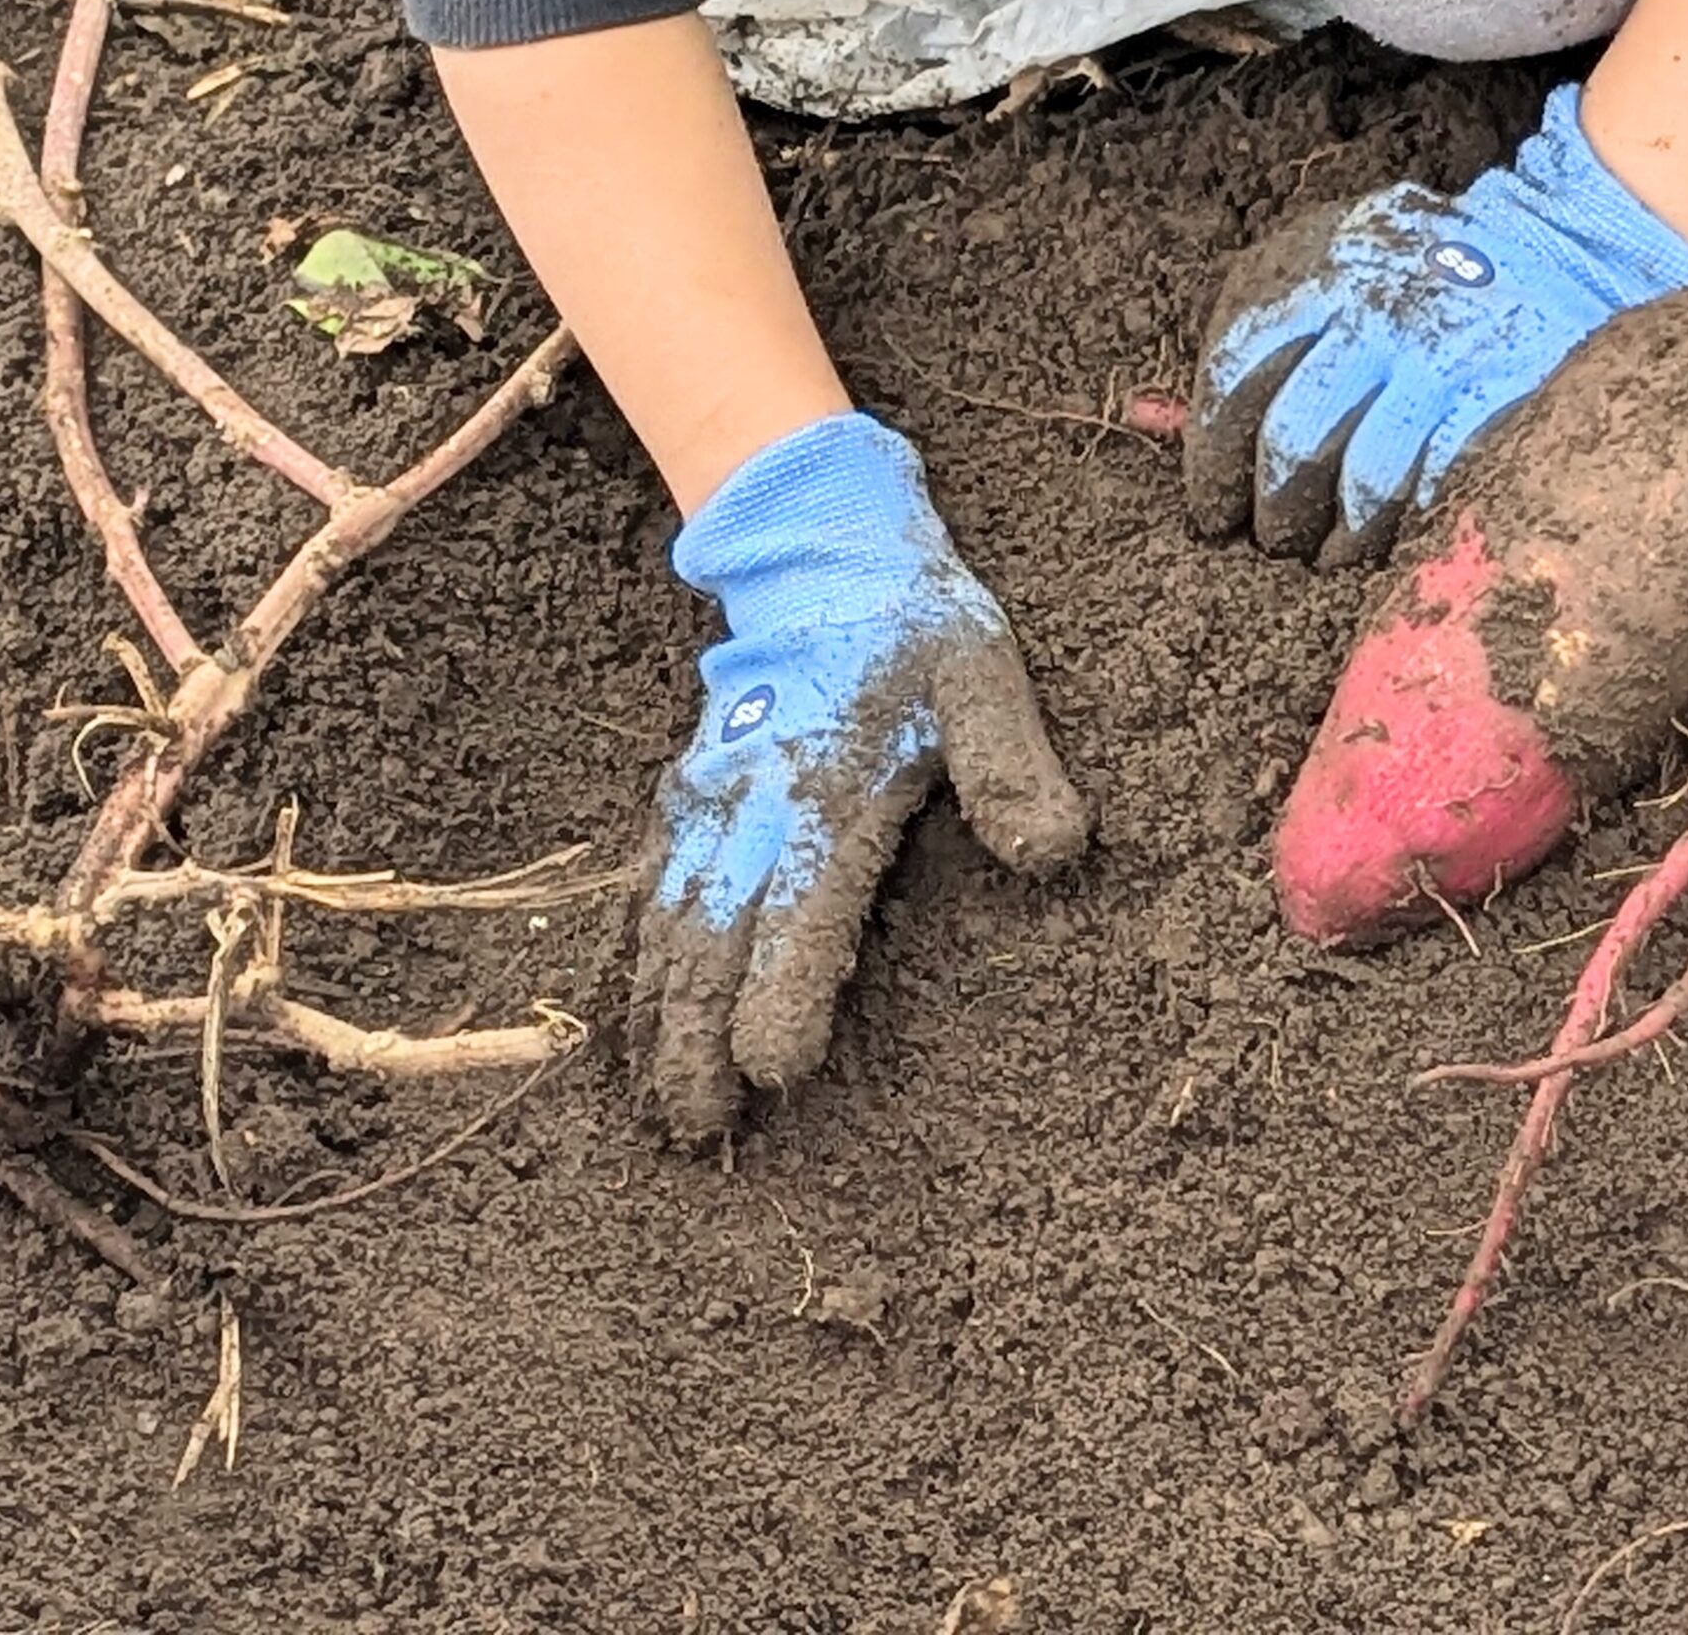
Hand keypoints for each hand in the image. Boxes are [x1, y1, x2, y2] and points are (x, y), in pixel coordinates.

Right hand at [633, 413, 1088, 1135]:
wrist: (821, 560)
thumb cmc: (915, 631)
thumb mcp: (984, 676)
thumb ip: (1013, 763)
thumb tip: (1054, 851)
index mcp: (831, 784)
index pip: (803, 902)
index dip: (783, 987)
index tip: (773, 1069)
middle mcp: (754, 803)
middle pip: (715, 936)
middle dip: (701, 1037)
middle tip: (701, 1127)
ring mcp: (706, 804)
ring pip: (669, 927)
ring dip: (661, 1019)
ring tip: (665, 1107)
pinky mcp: (684, 802)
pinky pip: (647, 894)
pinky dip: (635, 966)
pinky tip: (633, 1025)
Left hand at [1183, 83, 1687, 563]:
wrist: (1568, 245)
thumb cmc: (1418, 278)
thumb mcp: (1327, 278)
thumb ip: (1249, 347)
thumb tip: (1145, 422)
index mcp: (1323, 272)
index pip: (1238, 371)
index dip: (1211, 455)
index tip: (1209, 509)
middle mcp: (1379, 311)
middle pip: (1295, 436)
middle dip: (1272, 507)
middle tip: (1270, 540)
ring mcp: (1445, 356)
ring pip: (1365, 474)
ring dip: (1336, 534)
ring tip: (1326, 554)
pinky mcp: (1504, 398)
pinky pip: (1437, 486)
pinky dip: (1405, 527)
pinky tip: (1391, 541)